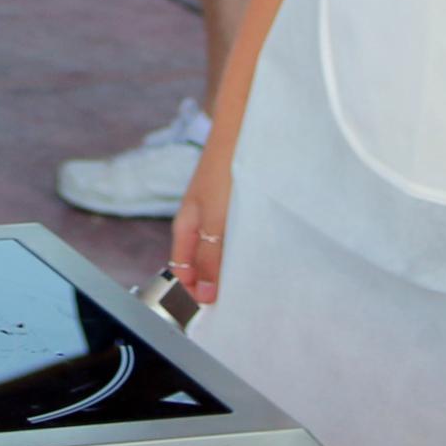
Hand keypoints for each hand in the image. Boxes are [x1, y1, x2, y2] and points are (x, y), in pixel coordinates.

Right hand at [169, 119, 238, 303]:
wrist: (241, 128)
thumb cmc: (224, 168)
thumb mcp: (217, 220)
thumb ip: (211, 257)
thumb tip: (204, 294)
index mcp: (185, 228)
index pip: (181, 274)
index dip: (192, 296)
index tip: (211, 317)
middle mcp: (199, 224)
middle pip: (202, 265)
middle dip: (216, 285)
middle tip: (239, 305)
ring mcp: (217, 214)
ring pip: (221, 252)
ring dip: (233, 268)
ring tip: (255, 286)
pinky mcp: (236, 206)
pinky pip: (237, 237)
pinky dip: (247, 250)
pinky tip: (264, 255)